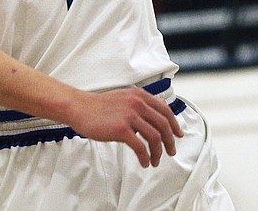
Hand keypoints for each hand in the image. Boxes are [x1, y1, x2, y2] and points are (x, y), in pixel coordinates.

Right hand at [67, 86, 183, 167]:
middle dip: (170, 141)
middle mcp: (137, 103)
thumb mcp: (123, 98)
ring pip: (155, 137)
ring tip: (155, 160)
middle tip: (170, 152)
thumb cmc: (98, 106)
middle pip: (163, 125)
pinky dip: (145, 157)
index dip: (174, 124)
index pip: (165, 110)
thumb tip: (152, 121)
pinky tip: (144, 162)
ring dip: (158, 152)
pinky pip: (140, 147)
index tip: (178, 134)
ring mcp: (130, 116)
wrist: (79, 107)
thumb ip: (138, 105)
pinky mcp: (121, 129)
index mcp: (139, 95)